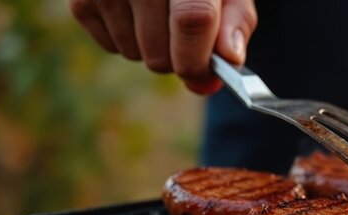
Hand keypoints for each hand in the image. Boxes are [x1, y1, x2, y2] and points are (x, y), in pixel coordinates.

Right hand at [70, 0, 256, 93]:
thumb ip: (235, 24)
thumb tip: (223, 66)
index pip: (192, 20)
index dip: (198, 57)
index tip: (204, 71)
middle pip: (160, 52)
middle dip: (178, 58)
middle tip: (185, 34)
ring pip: (135, 54)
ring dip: (153, 48)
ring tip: (160, 13)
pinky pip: (112, 46)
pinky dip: (128, 39)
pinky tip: (136, 10)